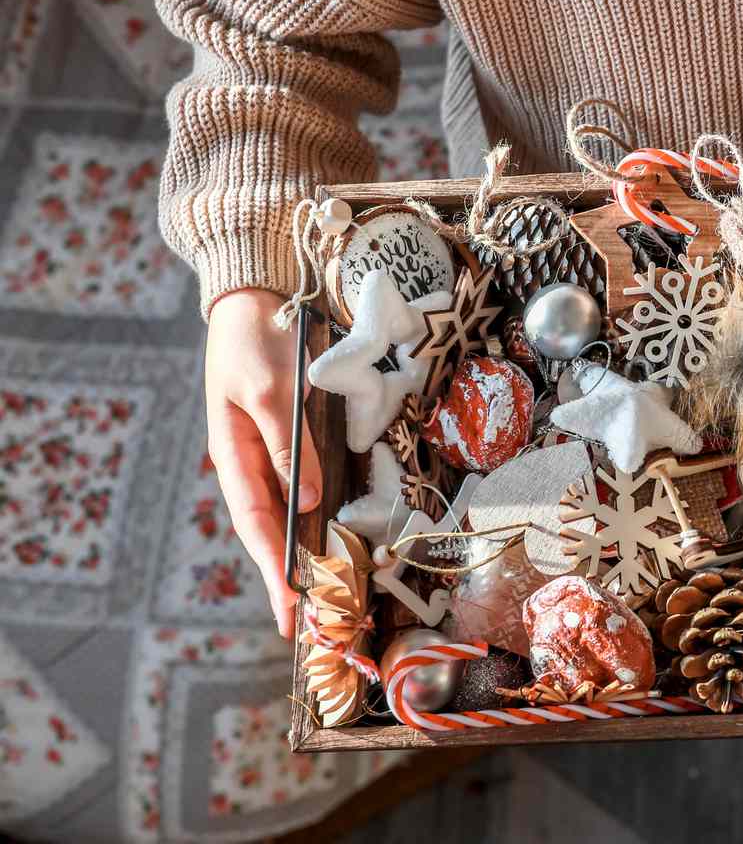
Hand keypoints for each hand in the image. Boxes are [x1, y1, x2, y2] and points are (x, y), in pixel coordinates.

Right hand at [205, 288, 321, 637]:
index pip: (256, 524)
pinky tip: (327, 539)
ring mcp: (267, 451)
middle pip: (269, 529)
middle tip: (306, 624)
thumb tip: (310, 501)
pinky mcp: (288, 438)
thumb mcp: (272, 392)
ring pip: (285, 513)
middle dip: (286, 577)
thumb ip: (290, 447)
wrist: (252, 299)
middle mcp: (249, 461)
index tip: (290, 608)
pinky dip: (312, 516)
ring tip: (321, 594)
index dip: (273, 568)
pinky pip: (300, 485)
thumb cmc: (257, 342)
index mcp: (234, 454)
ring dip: (299, 552)